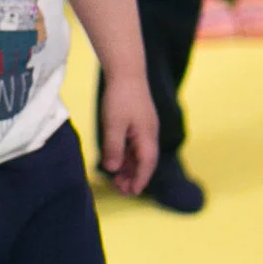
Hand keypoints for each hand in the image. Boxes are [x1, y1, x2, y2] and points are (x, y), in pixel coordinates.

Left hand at [98, 73, 158, 195]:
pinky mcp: (138, 122)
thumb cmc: (120, 97)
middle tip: (121, 190)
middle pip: (144, 161)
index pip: (147, 164)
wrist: (126, 71)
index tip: (132, 192)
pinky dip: (127, 155)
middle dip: (134, 177)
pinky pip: (135, 144)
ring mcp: (144, 128)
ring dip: (129, 167)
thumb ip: (113, 148)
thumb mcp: (113, 124)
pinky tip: (117, 161)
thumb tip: (112, 169)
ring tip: (117, 180)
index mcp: (147, 135)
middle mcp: (149, 134)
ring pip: (139, 154)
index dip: (140, 179)